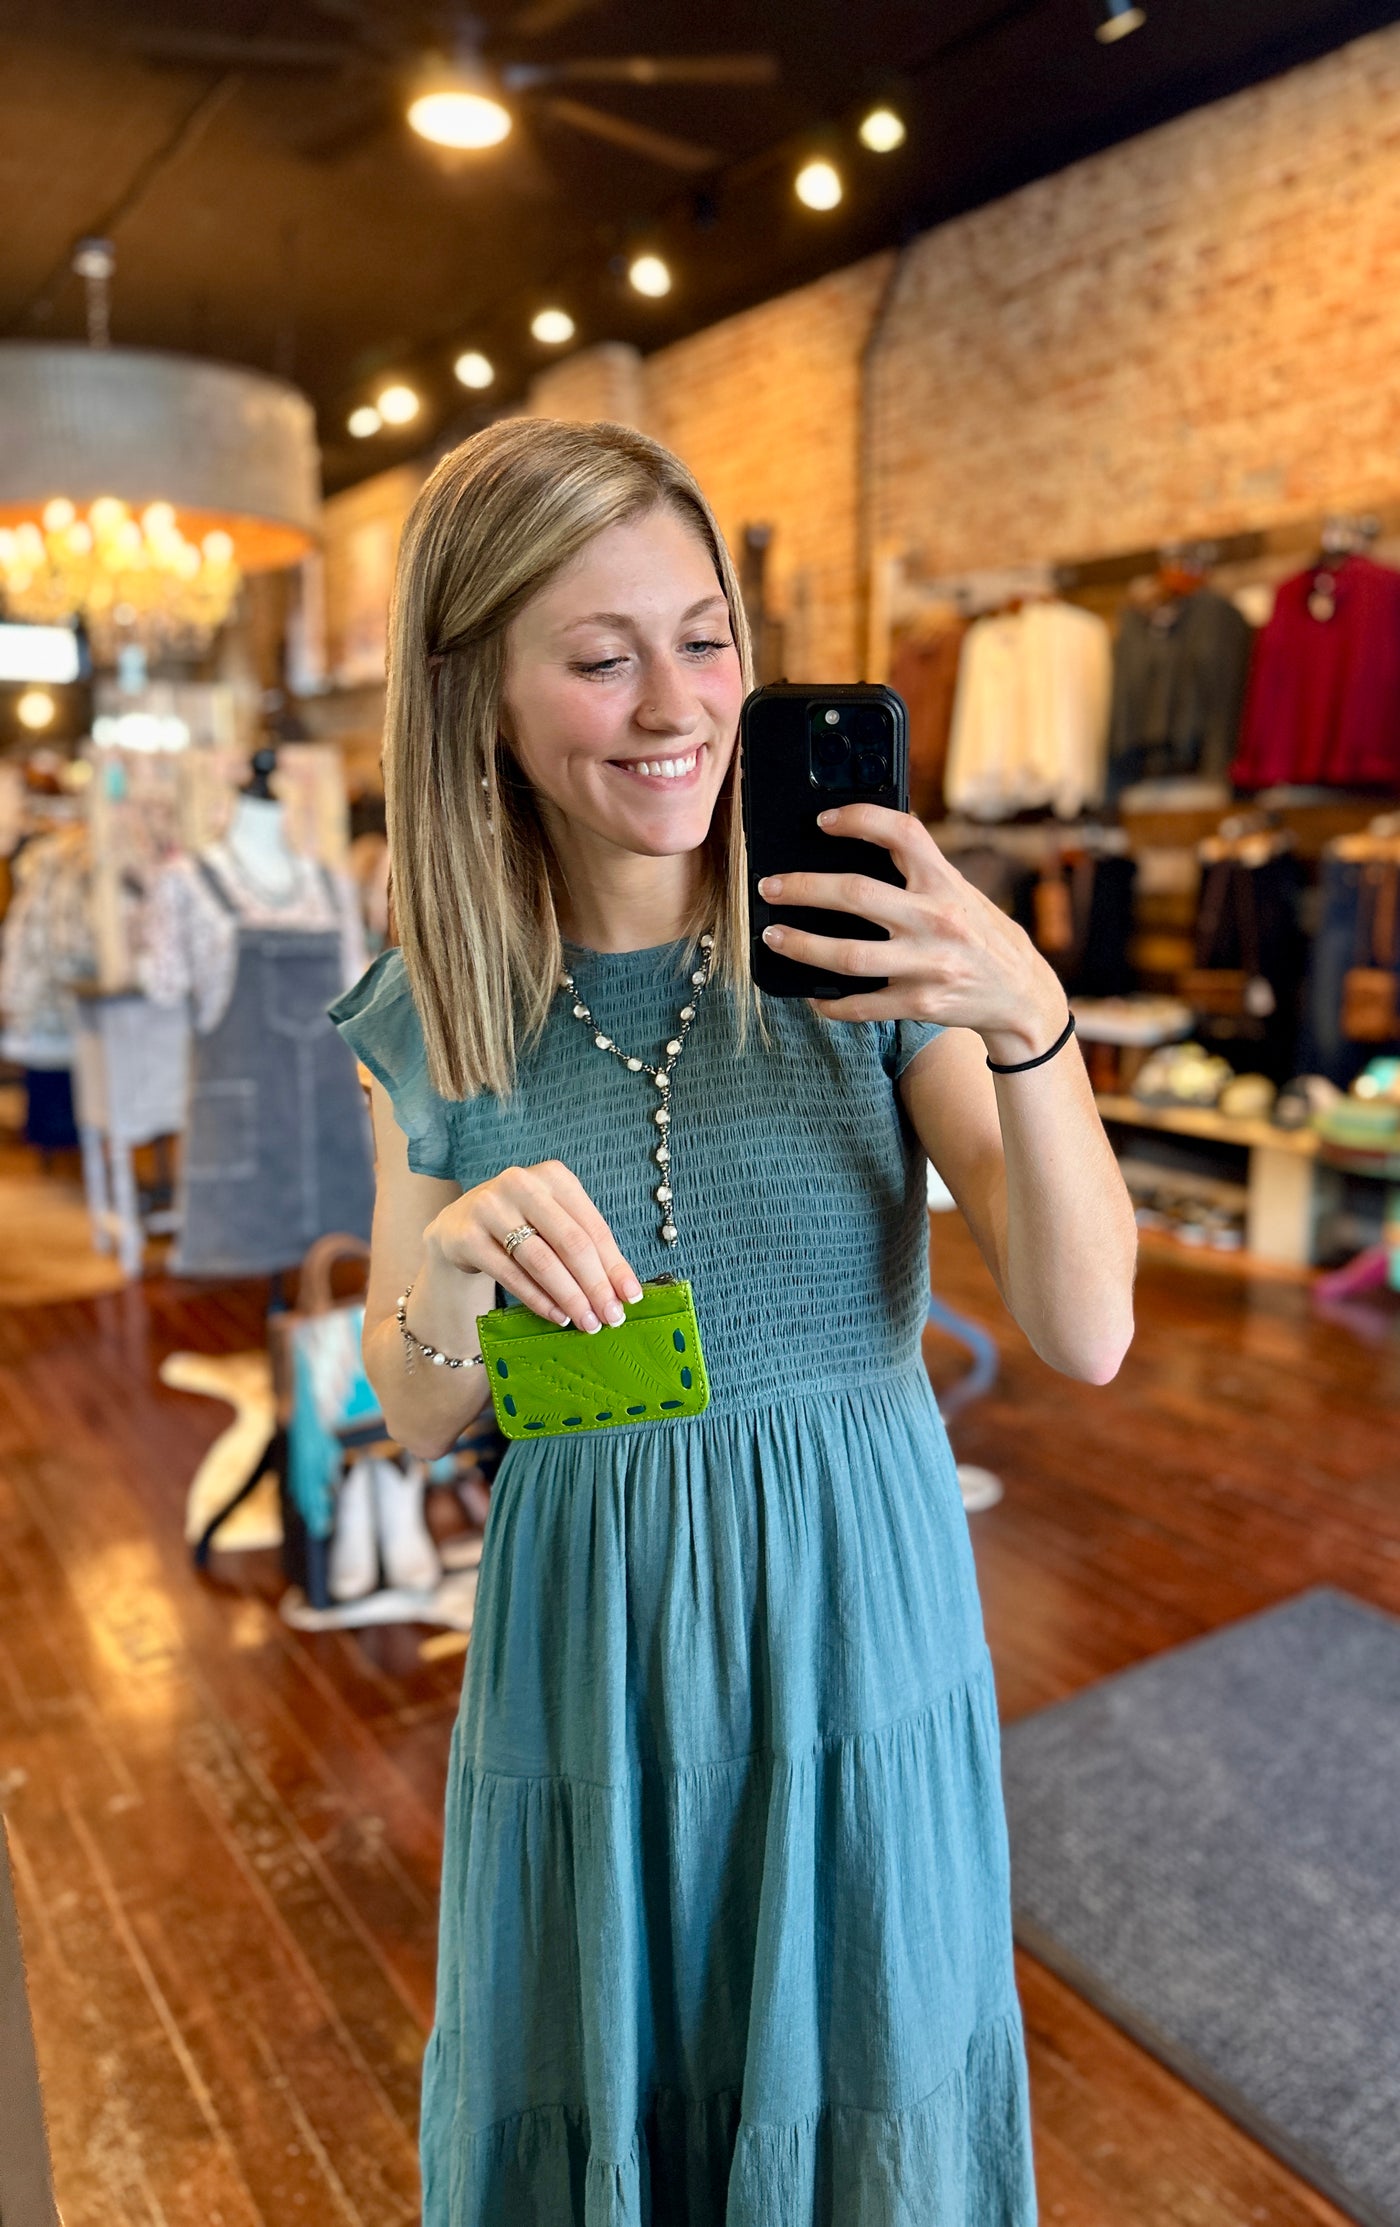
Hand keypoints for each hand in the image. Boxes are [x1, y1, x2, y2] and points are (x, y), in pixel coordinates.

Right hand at [426, 1160, 643, 1333]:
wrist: (458, 1225)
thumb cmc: (519, 1224)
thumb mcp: (553, 1222)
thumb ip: (586, 1247)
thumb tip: (623, 1291)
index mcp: (554, 1176)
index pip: (593, 1227)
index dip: (615, 1265)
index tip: (631, 1298)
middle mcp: (522, 1184)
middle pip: (571, 1243)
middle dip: (595, 1285)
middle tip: (611, 1317)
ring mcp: (491, 1208)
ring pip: (542, 1261)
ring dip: (570, 1297)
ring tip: (587, 1322)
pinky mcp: (467, 1236)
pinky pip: (511, 1275)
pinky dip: (539, 1300)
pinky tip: (557, 1316)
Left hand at [757, 804, 1067, 1063]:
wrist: (1023, 995)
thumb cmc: (981, 936)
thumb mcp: (961, 893)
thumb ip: (920, 872)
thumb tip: (862, 844)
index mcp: (945, 883)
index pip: (903, 833)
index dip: (860, 819)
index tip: (823, 821)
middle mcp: (937, 920)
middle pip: (856, 895)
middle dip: (803, 888)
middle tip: (770, 887)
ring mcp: (928, 964)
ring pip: (849, 956)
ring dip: (802, 946)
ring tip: (774, 937)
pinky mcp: (920, 1003)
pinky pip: (862, 1005)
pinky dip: (830, 1003)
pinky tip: (812, 995)